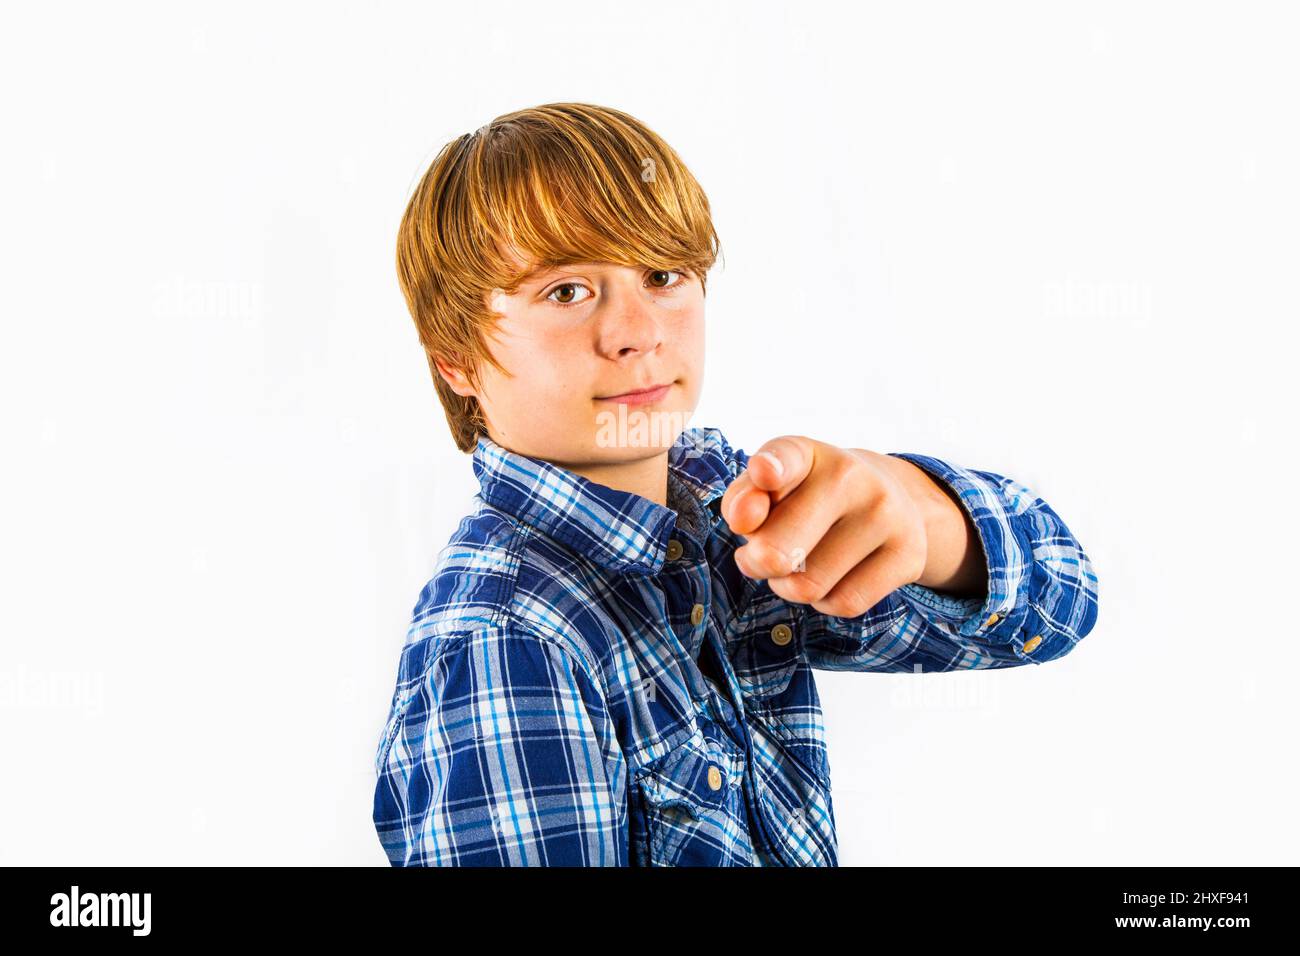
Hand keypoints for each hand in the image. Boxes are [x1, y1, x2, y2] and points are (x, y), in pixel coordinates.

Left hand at [720, 436, 981, 616]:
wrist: (888, 501)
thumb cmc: (807, 499)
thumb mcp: (768, 490)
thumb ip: (741, 500)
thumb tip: (743, 521)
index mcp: (806, 454)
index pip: (785, 458)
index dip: (771, 468)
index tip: (765, 473)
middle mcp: (850, 475)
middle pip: (777, 552)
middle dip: (757, 565)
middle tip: (763, 557)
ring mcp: (886, 514)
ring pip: (808, 586)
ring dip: (790, 587)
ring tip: (802, 563)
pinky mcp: (908, 553)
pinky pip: (844, 603)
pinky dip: (825, 602)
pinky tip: (832, 578)